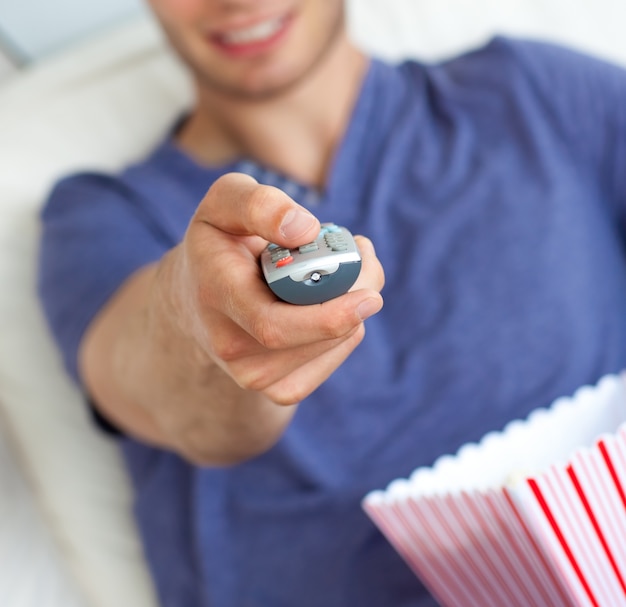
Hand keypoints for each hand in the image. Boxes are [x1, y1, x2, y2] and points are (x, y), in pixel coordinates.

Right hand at [167, 172, 384, 405]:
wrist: (195, 297)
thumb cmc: (220, 242)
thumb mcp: (225, 202)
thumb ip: (258, 204)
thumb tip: (305, 230)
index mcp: (217, 296)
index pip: (273, 326)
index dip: (327, 317)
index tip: (370, 295)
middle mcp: (231, 346)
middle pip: (312, 339)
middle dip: (352, 303)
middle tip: (368, 264)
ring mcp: (253, 374)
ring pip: (331, 346)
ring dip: (353, 311)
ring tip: (343, 273)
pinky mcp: (276, 388)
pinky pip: (330, 360)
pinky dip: (345, 332)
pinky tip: (331, 306)